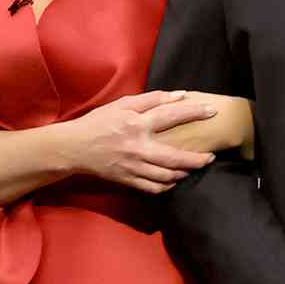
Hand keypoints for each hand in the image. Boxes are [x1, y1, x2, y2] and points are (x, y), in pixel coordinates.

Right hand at [63, 90, 219, 193]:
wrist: (72, 148)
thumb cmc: (97, 123)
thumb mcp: (121, 104)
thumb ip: (151, 99)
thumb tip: (180, 95)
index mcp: (136, 124)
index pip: (171, 116)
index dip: (194, 113)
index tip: (212, 112)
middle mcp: (136, 147)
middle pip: (174, 157)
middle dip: (196, 159)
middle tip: (210, 157)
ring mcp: (132, 166)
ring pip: (166, 176)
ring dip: (183, 173)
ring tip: (192, 168)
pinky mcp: (127, 180)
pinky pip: (153, 188)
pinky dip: (167, 186)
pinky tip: (173, 180)